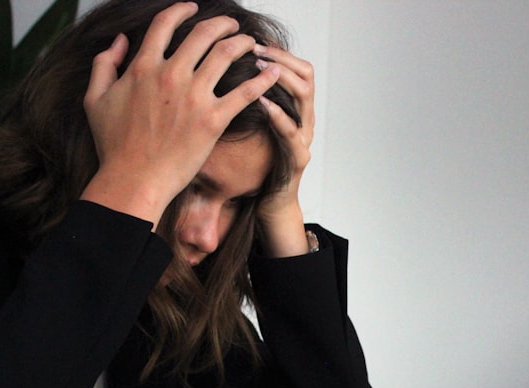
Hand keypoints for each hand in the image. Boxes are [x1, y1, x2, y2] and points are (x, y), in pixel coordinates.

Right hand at [80, 3, 280, 228]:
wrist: (133, 179)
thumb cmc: (114, 145)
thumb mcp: (95, 99)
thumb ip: (104, 64)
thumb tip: (119, 41)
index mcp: (143, 67)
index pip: (165, 24)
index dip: (181, 10)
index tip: (193, 8)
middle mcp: (171, 75)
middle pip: (203, 33)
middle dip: (222, 24)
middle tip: (231, 25)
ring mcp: (194, 97)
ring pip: (226, 54)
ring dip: (242, 43)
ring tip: (251, 43)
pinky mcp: (213, 120)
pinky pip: (245, 92)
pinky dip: (262, 79)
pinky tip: (273, 72)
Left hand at [253, 44, 314, 256]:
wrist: (269, 205)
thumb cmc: (257, 166)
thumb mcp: (252, 127)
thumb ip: (247, 102)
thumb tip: (223, 73)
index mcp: (295, 109)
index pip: (297, 67)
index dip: (279, 51)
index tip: (255, 40)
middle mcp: (304, 120)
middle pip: (306, 75)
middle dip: (280, 58)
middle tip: (255, 49)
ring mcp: (304, 138)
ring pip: (304, 97)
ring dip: (281, 78)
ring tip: (258, 68)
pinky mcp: (298, 159)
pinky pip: (292, 132)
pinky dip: (278, 114)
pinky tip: (262, 102)